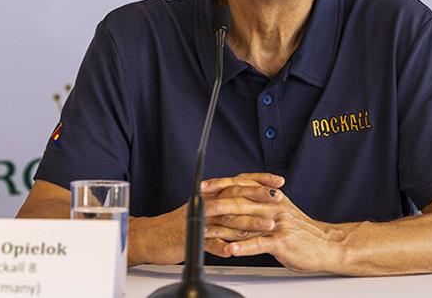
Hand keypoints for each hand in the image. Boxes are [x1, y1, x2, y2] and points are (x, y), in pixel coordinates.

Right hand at [128, 172, 284, 265]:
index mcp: (212, 194)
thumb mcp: (207, 209)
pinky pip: (207, 242)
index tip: (279, 181)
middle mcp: (206, 203)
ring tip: (267, 226)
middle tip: (279, 200)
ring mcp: (198, 220)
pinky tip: (233, 251)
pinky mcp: (189, 238)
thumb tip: (253, 202)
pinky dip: (220, 247)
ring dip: (248, 223)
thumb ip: (228, 204)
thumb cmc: (181, 224)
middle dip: (259, 197)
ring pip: (226, 220)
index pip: (239, 182)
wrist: (152, 236)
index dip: (260, 180)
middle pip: (235, 196)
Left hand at [208, 188, 345, 271]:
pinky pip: (259, 244)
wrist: (326, 243)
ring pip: (246, 222)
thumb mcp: (282, 208)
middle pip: (240, 201)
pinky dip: (243, 247)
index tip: (202, 186)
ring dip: (223, 227)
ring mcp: (277, 224)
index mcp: (271, 197)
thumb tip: (239, 196)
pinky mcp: (282, 241)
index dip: (221, 185)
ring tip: (204, 229)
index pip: (242, 185)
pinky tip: (230, 250)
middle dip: (216, 203)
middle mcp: (273, 206)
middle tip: (198, 205)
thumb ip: (262, 201)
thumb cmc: (302, 230)